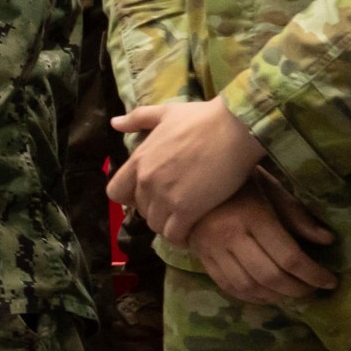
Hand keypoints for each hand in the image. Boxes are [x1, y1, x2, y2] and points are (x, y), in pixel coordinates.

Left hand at [108, 97, 265, 246]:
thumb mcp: (164, 113)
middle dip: (155, 210)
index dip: (130, 197)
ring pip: (156, 226)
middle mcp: (147, 181)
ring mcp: (166, 196)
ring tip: (184, 219)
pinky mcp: (188, 209)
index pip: (115, 193)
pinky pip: (175, 235)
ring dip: (168, 225)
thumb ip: (137, 119)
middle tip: (174, 207)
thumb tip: (115, 123)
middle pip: (140, 211)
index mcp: (139, 160)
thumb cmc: (203, 118)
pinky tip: (192, 232)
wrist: (235, 128)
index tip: (147, 195)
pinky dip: (182, 237)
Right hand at [190, 177, 337, 306]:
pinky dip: (251, 296)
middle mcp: (230, 235)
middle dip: (298, 289)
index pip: (289, 257)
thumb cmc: (238, 180)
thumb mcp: (271, 188)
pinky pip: (228, 286)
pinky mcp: (201, 256)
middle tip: (313, 290)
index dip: (314, 274)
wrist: (188, 177)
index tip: (330, 280)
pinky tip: (267, 294)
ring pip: (248, 286)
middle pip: (270, 276)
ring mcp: (212, 248)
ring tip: (292, 293)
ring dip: (275, 297)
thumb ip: (296, 215)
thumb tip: (327, 240)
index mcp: (252, 216)